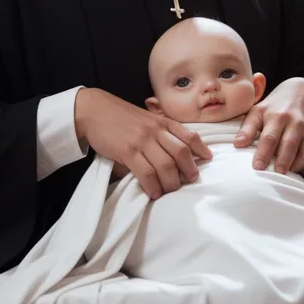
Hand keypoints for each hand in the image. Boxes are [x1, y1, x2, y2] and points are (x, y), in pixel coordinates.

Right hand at [75, 88, 212, 198]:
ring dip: (171, 183)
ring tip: (170, 190)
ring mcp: (142, 140)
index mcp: (162, 121)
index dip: (201, 148)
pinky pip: (145, 172)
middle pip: (181, 153)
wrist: (95, 110)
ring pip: (165, 166)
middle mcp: (155, 130)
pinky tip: (154, 192)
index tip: (207, 158)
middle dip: (189, 170)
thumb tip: (174, 156)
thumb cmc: (121, 117)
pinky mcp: (127, 151)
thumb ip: (160, 132)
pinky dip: (153, 186)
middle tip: (190, 180)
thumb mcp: (146, 119)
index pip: (188, 135)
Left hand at [233, 78, 303, 174]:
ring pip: (294, 145)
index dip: (256, 145)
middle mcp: (284, 118)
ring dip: (286, 162)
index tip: (251, 160)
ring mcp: (299, 125)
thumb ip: (247, 128)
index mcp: (267, 113)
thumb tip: (237, 144)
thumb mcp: (258, 111)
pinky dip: (300, 163)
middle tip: (263, 171)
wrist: (302, 94)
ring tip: (279, 174)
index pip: (261, 130)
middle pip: (278, 139)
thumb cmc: (274, 107)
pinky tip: (292, 169)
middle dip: (271, 156)